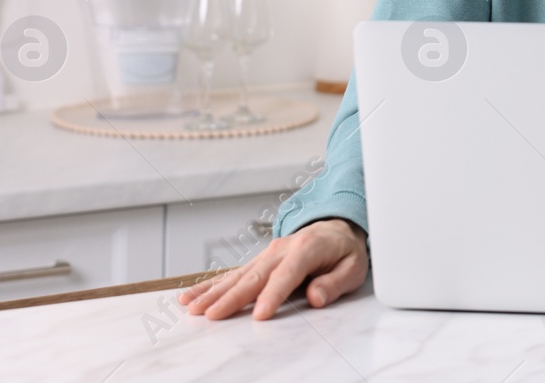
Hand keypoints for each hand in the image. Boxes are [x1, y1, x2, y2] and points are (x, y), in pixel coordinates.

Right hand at [179, 217, 368, 320]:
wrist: (337, 229)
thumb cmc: (344, 252)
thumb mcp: (354, 267)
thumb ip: (335, 283)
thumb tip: (316, 297)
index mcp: (307, 248)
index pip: (287, 275)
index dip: (273, 295)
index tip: (260, 315)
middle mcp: (282, 249)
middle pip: (254, 276)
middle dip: (231, 297)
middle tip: (212, 315)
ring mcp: (267, 254)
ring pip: (237, 276)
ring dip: (213, 292)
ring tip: (192, 307)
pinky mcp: (259, 261)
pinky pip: (232, 275)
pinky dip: (210, 285)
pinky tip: (190, 295)